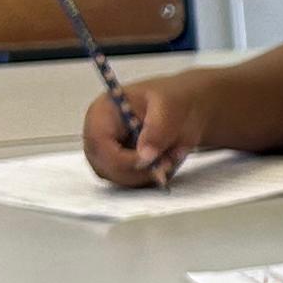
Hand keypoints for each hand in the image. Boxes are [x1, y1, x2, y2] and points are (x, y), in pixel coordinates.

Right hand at [83, 77, 202, 187]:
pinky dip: (148, 179)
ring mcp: (106, 152)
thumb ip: (158, 129)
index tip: (150, 161)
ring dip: (145, 176)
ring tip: (168, 158)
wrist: (184, 108)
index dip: (121, 159)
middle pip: (103, 166)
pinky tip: (162, 163)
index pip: (98, 143)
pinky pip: (128, 182)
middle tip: (165, 163)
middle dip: (136, 171)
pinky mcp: (118, 166)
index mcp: (102, 112)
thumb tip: (145, 154)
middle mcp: (98, 134)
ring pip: (116, 178)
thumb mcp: (170, 106)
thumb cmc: (173, 100)